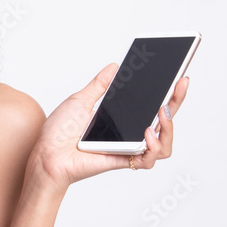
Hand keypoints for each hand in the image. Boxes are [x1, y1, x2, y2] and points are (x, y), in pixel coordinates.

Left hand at [26, 63, 189, 190]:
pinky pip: (148, 160)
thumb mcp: (80, 100)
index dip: (169, 93)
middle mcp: (128, 133)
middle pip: (165, 121)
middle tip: (180, 84)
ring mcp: (128, 148)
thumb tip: (115, 66)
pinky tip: (147, 134)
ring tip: (162, 112)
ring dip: (169, 128)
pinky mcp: (123, 160)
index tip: (179, 76)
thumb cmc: (58, 132)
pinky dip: (153, 147)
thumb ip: (99, 86)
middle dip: (177, 102)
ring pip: (165, 144)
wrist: (46, 154)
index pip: (151, 104)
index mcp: (121, 118)